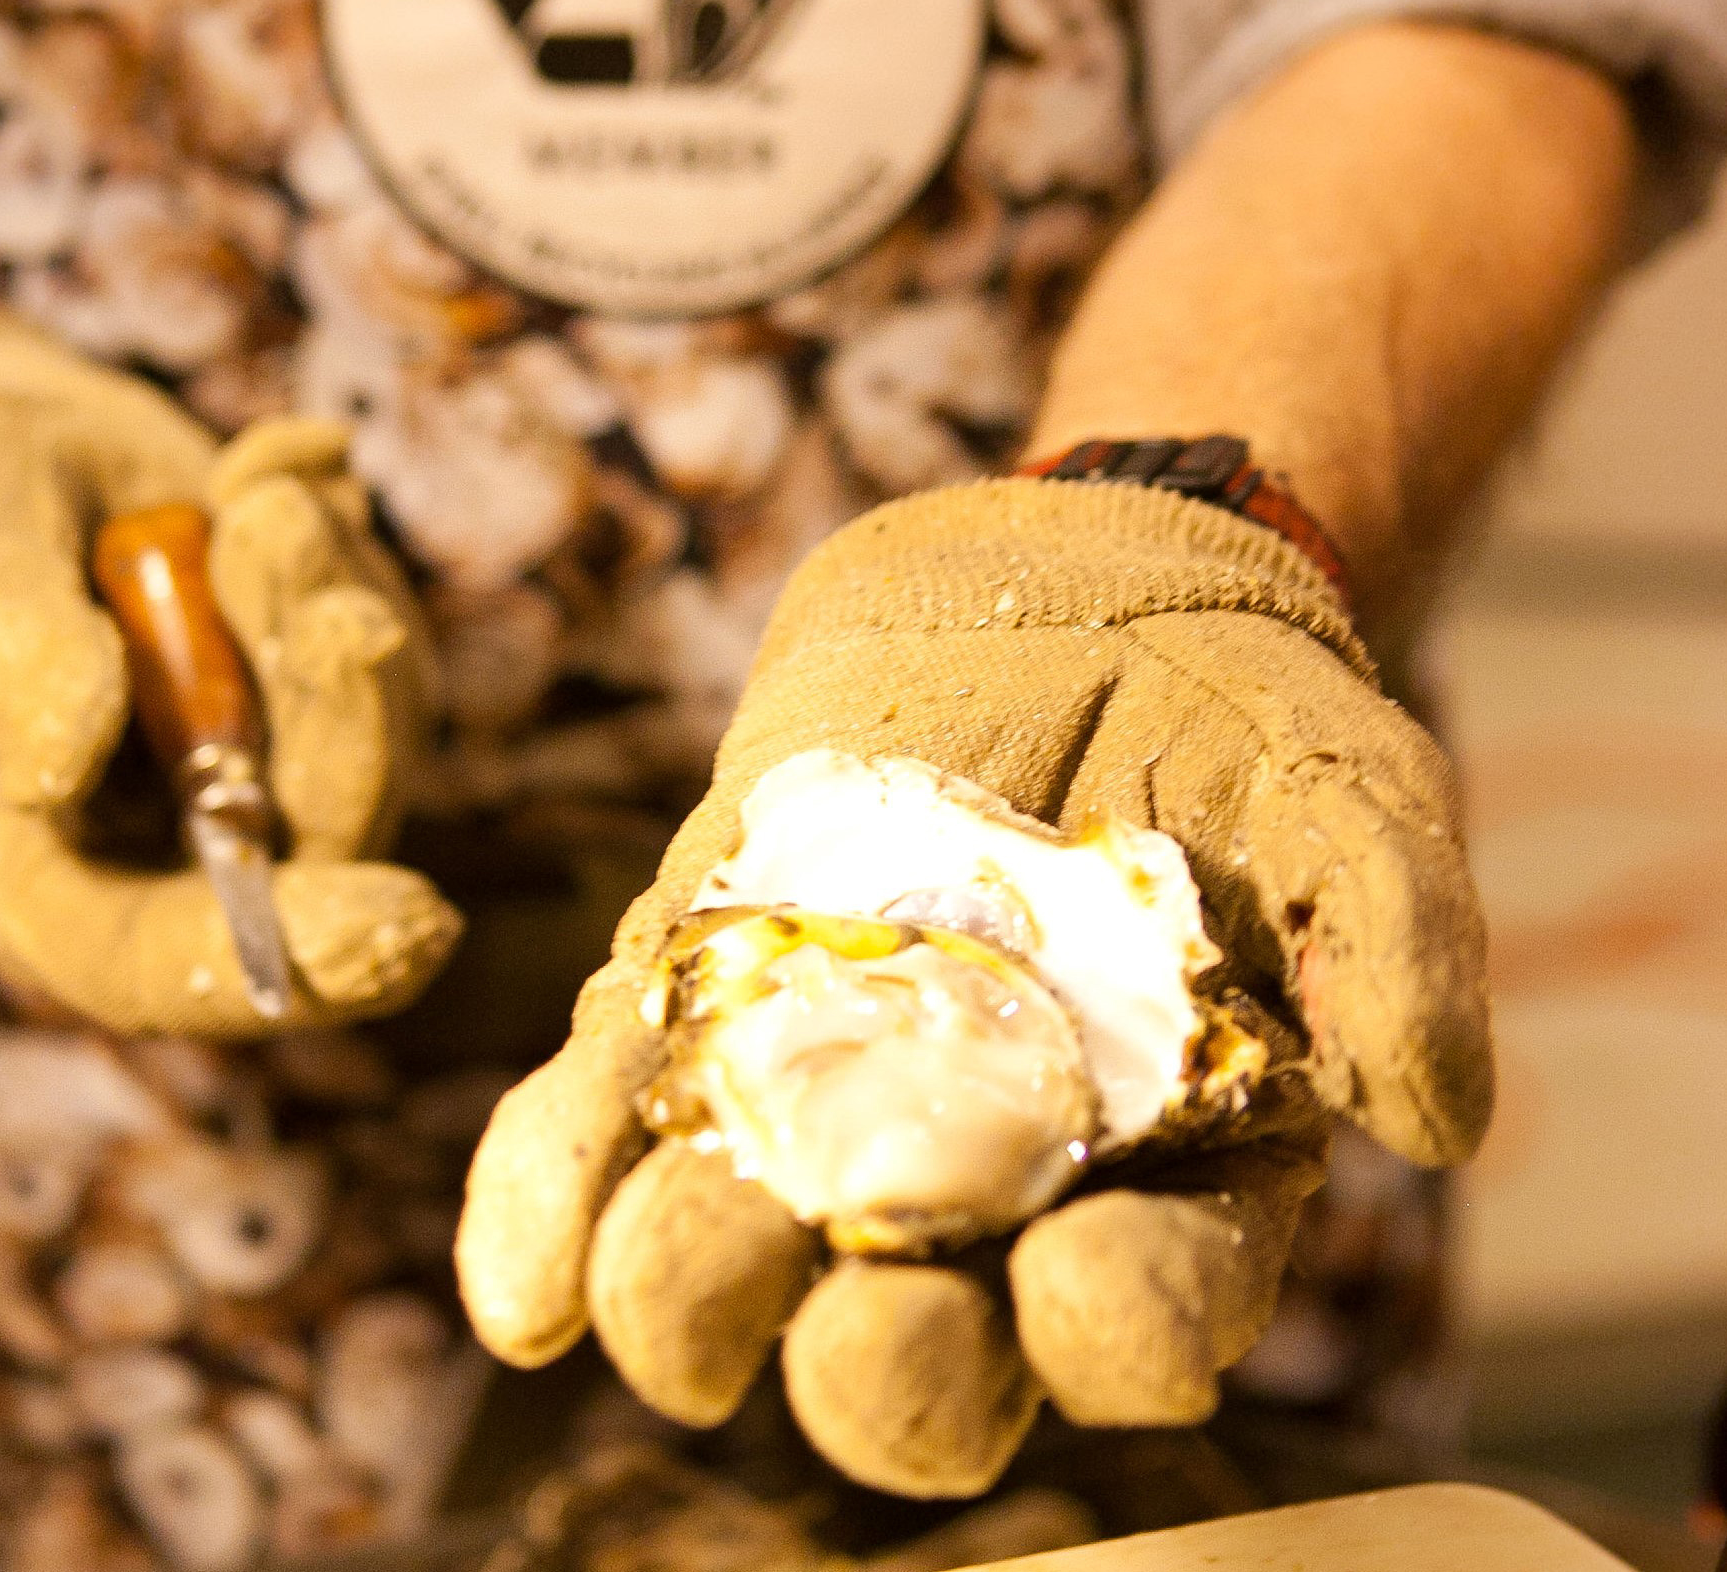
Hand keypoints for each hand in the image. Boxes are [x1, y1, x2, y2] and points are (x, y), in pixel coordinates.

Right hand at [0, 299, 459, 1037]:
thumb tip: (66, 767)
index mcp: (36, 878)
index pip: (165, 969)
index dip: (285, 960)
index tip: (399, 918)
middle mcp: (161, 852)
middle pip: (307, 852)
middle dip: (340, 725)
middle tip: (336, 609)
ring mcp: (254, 776)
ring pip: (369, 741)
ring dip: (332, 607)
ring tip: (262, 502)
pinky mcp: (317, 697)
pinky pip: (384, 646)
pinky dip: (341, 549)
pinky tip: (267, 469)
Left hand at [456, 477, 1489, 1493]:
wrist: (1065, 579)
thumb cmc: (1228, 704)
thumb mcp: (1345, 788)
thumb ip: (1397, 935)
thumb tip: (1435, 1111)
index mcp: (1157, 1170)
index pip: (1148, 1302)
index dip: (1126, 1329)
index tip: (1098, 1299)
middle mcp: (978, 1176)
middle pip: (921, 1342)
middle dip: (886, 1371)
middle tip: (865, 1334)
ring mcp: (819, 1095)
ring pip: (740, 1258)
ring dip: (696, 1299)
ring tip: (665, 1296)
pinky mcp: (692, 999)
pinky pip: (608, 1121)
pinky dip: (553, 1206)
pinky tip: (515, 1294)